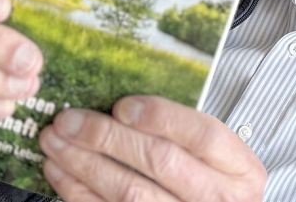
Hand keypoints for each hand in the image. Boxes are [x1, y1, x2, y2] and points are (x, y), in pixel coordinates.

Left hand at [39, 95, 265, 200]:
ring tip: (55, 140)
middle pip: (161, 162)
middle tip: (69, 119)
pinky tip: (60, 170)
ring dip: (84, 164)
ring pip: (129, 192)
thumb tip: (123, 103)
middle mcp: (219, 200)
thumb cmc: (213, 181)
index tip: (122, 106)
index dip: (162, 117)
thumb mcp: (221, 158)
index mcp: (241, 170)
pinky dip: (78, 192)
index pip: (204, 136)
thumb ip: (186, 133)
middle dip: (108, 137)